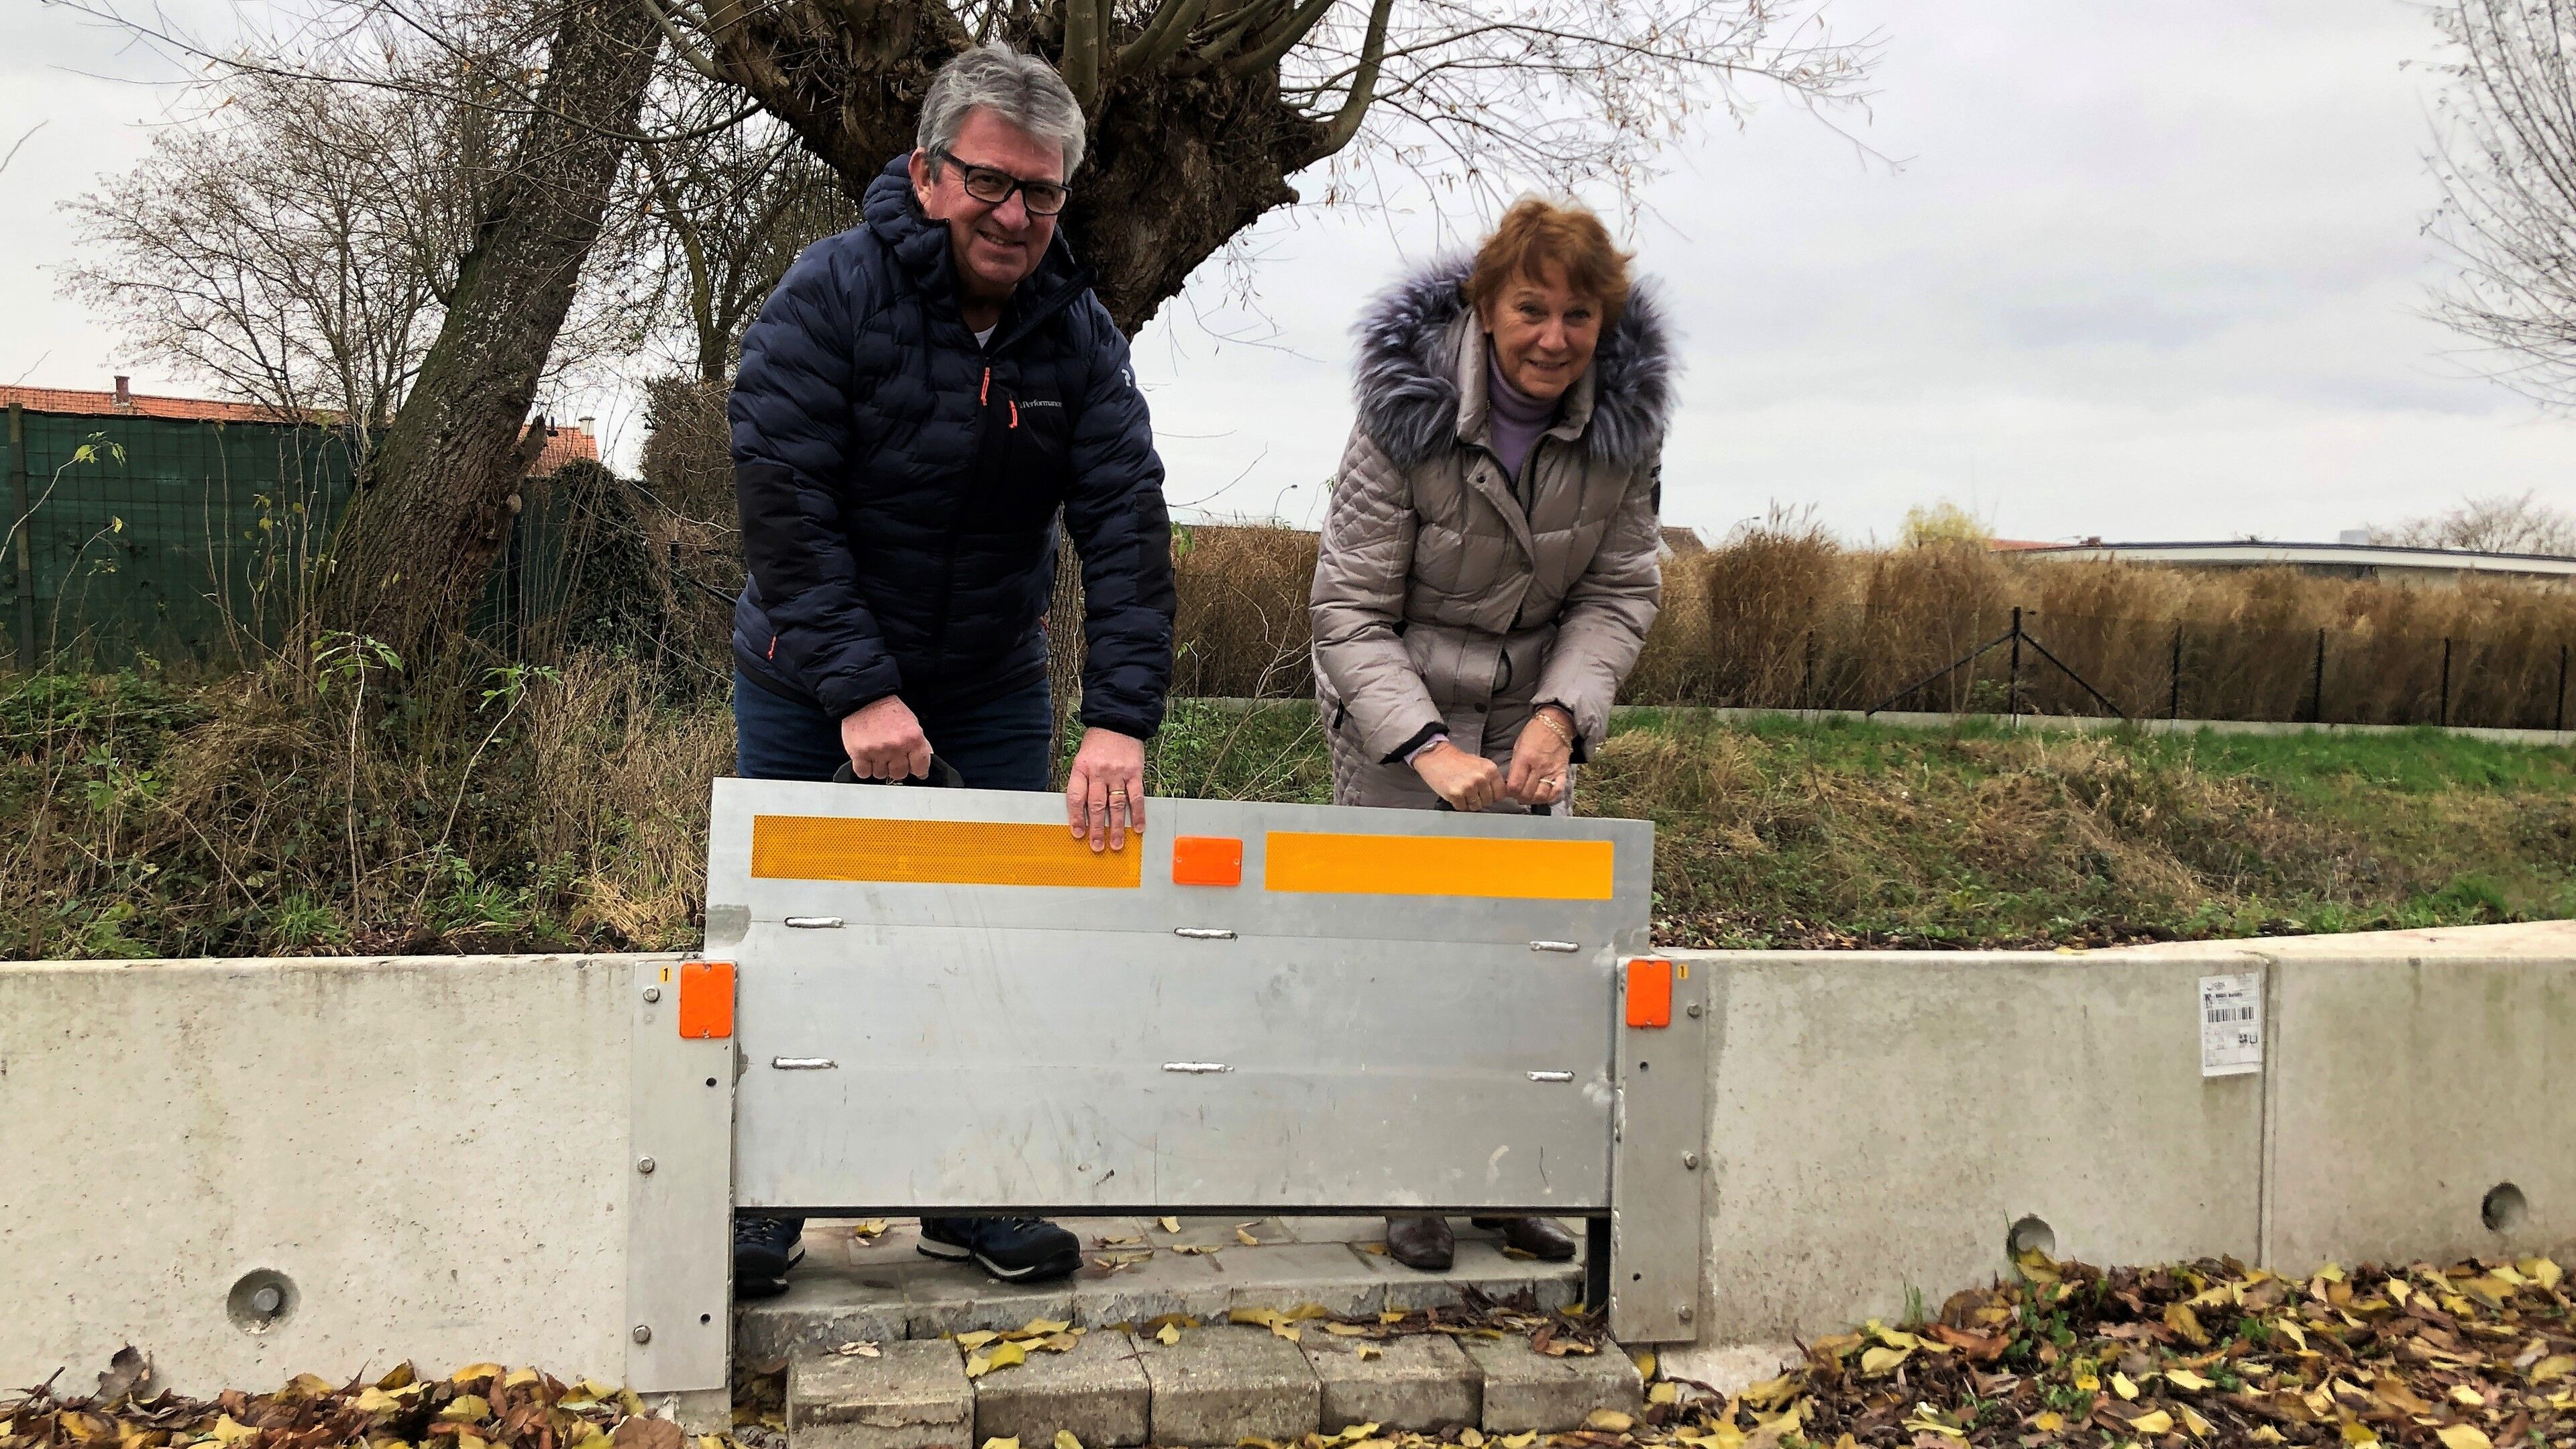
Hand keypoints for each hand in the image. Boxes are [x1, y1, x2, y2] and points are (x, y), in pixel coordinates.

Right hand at [840, 696, 930, 779]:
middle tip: (891, 756)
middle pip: (899, 774)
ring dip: (879, 767)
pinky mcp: (859, 753)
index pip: (921, 767)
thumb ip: (920, 744)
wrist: (865, 698)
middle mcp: (896, 746)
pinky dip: (864, 768)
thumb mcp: (912, 723)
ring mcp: (877, 751)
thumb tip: (924, 764)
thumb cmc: (888, 710)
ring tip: (877, 752)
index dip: (918, 770)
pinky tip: (866, 757)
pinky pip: (863, 773)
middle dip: (896, 767)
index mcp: (913, 738)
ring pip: (881, 775)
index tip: (914, 770)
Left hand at [1066, 727, 1145, 852]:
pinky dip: (1137, 814)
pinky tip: (1138, 828)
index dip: (1076, 817)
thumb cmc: (1097, 743)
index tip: (1077, 833)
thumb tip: (1082, 811)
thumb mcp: (1082, 758)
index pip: (1076, 797)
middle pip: (1096, 805)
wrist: (1117, 721)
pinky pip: (1136, 797)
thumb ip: (1082, 782)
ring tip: (1116, 844)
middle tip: (1097, 846)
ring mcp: (1118, 773)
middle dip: (1096, 828)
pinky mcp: (1134, 773)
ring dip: (1116, 827)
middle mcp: (1099, 772)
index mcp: (1081, 768)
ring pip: (1116, 804)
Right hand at [1414, 740, 1504, 811]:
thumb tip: (1498, 794)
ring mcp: (1469, 787)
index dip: (1492, 795)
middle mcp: (1481, 778)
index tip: (1485, 793)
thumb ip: (1490, 778)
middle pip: (1488, 802)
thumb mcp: (1480, 764)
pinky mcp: (1456, 794)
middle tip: (1469, 790)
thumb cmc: (1456, 761)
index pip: (1500, 794)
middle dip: (1479, 799)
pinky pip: (1462, 808)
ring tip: (1461, 790)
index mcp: (1490, 769)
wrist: (1435, 756)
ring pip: (1476, 806)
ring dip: (1468, 802)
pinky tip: (1453, 793)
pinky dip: (1457, 804)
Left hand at [1505, 706, 1575, 805]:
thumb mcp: (1518, 746)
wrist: (1556, 724)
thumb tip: (1511, 783)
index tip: (1509, 790)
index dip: (1510, 792)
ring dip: (1533, 800)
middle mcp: (1538, 767)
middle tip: (1518, 794)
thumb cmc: (1534, 733)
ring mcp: (1551, 771)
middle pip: (1527, 794)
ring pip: (1541, 796)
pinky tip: (1544, 796)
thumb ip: (1515, 766)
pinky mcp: (1562, 772)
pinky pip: (1557, 791)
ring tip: (1530, 796)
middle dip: (1520, 797)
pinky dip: (1550, 797)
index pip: (1515, 786)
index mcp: (1524, 759)